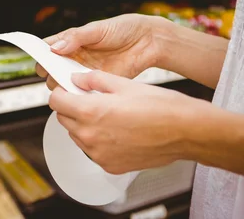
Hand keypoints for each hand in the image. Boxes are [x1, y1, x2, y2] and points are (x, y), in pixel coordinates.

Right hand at [36, 14, 170, 89]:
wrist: (147, 42)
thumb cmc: (122, 29)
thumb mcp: (96, 29)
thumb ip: (75, 38)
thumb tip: (54, 48)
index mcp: (69, 42)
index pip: (47, 50)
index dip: (40, 55)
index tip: (40, 59)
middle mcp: (73, 58)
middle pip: (50, 70)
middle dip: (49, 73)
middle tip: (55, 73)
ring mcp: (83, 72)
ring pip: (62, 84)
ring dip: (62, 85)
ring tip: (68, 83)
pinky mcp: (95, 84)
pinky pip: (81, 93)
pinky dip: (77, 94)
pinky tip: (81, 91)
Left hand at [49, 70, 194, 173]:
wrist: (187, 132)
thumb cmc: (161, 107)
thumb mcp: (124, 84)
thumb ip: (94, 80)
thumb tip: (76, 79)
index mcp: (90, 112)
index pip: (56, 102)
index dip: (60, 93)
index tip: (67, 90)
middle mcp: (90, 136)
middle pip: (63, 119)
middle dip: (71, 108)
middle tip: (88, 100)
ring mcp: (99, 154)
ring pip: (77, 136)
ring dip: (83, 125)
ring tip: (107, 116)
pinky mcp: (109, 165)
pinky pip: (93, 151)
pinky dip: (98, 141)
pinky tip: (117, 132)